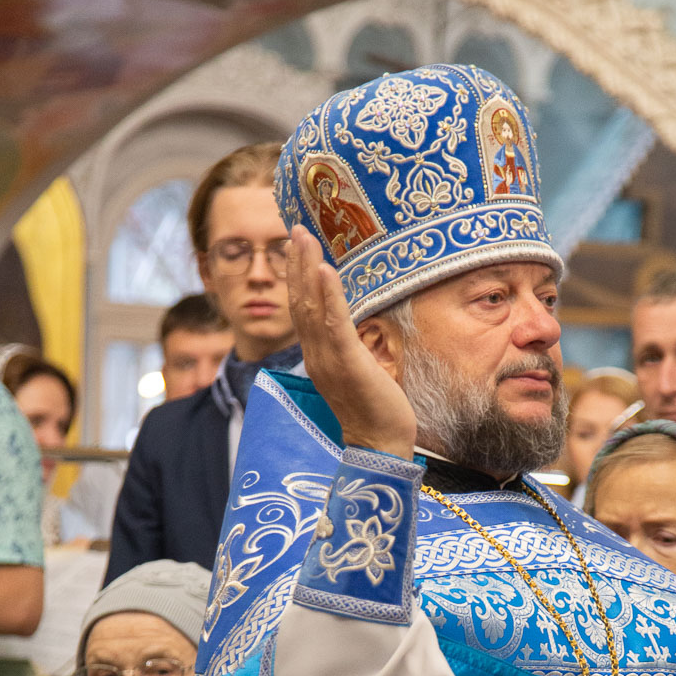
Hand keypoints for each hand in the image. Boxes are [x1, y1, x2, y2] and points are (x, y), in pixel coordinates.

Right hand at [286, 226, 416, 460]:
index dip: (299, 278)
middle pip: (300, 302)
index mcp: (318, 357)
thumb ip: (350, 350)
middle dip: (297, 263)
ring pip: (311, 307)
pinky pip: (334, 324)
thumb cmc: (376, 412)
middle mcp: (316, 356)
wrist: (381, 447)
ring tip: (303, 237)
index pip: (303, 311)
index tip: (298, 247)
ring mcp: (328, 360)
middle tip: (294, 228)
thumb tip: (353, 331)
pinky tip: (326, 270)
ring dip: (307, 269)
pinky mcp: (347, 363)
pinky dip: (328, 295)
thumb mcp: (359, 372)